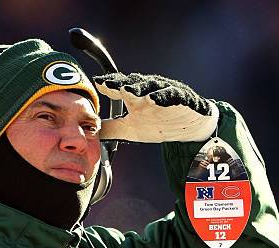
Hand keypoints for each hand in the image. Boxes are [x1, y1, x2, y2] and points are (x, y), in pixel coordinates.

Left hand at [94, 72, 218, 142]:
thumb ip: (111, 128)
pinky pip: (171, 96)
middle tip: (106, 83)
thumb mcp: (130, 128)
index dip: (107, 85)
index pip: (117, 88)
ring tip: (129, 91)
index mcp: (134, 97)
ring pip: (150, 87)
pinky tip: (155, 99)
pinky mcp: (180, 98)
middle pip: (131, 84)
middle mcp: (147, 91)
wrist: (188, 127)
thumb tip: (91, 132)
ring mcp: (163, 93)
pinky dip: (164, 97)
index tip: (95, 83)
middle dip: (119, 83)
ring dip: (139, 88)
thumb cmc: (158, 123)